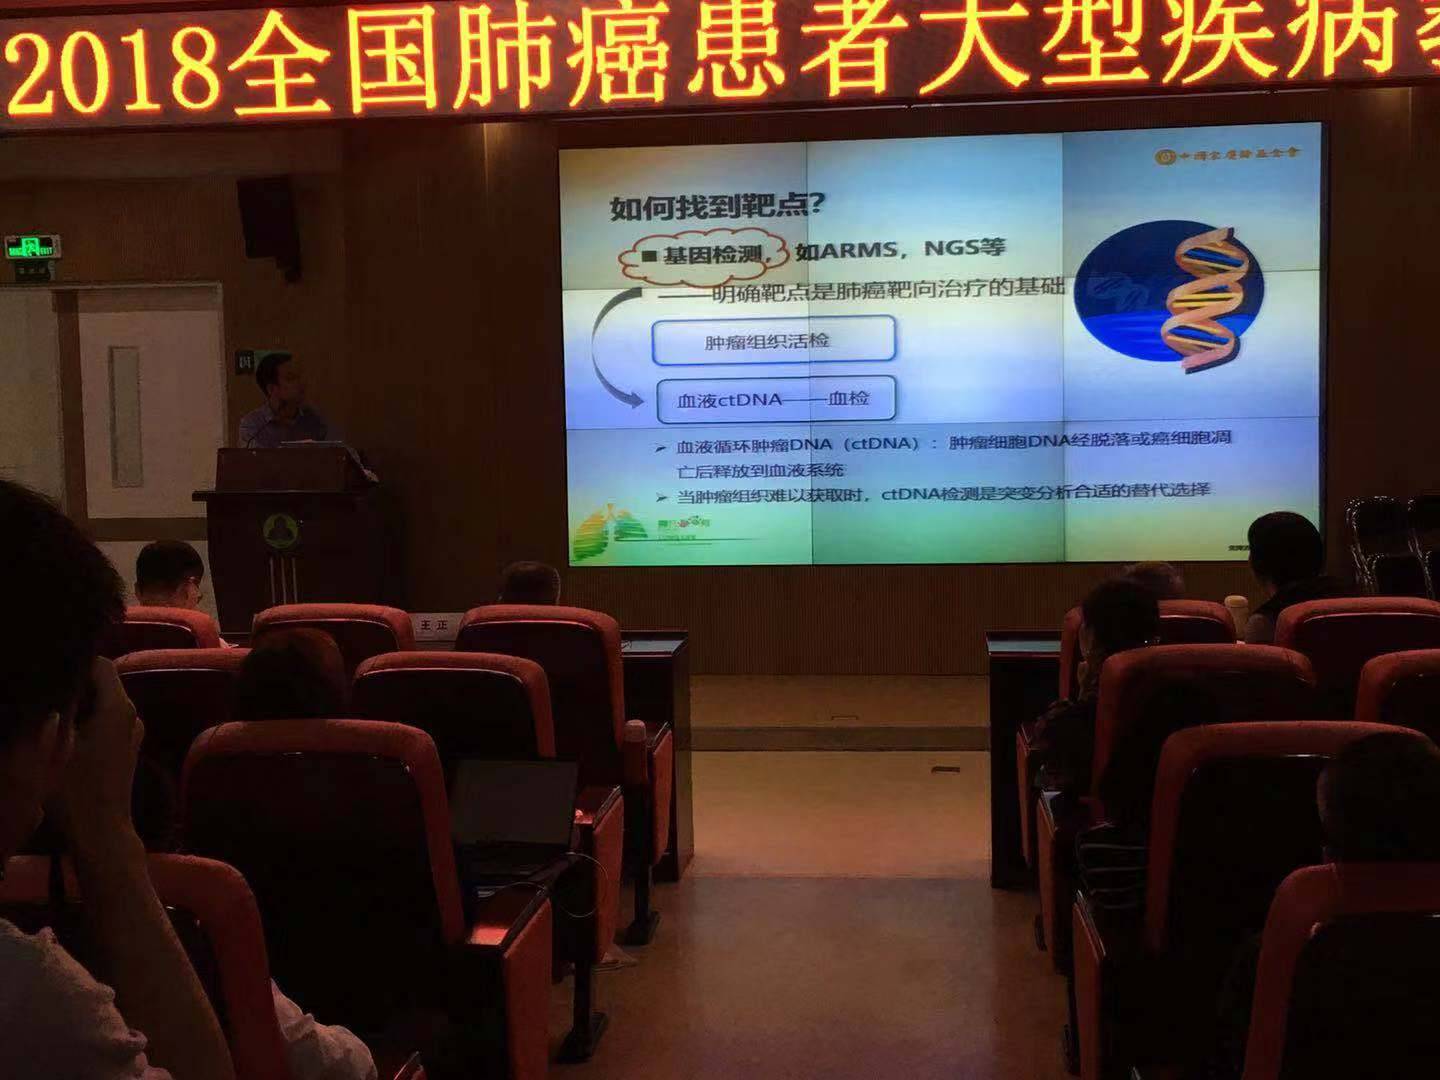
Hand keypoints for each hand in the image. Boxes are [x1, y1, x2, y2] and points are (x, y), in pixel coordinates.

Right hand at [56, 659, 142, 846]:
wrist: (99, 831)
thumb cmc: (73, 790)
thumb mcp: (51, 747)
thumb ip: (52, 712)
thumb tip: (48, 692)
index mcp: (118, 707)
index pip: (100, 664)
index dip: (73, 663)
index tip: (47, 670)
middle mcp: (131, 713)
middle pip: (101, 682)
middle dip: (72, 684)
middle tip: (41, 691)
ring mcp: (132, 730)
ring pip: (102, 702)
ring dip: (78, 703)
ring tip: (47, 710)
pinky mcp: (126, 746)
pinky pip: (105, 719)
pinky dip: (86, 719)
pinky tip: (62, 731)